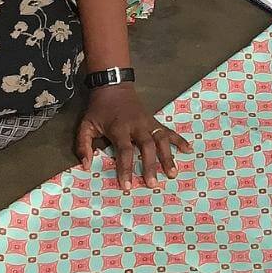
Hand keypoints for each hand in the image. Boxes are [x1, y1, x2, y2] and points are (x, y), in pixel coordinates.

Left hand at [74, 85, 191, 189]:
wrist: (113, 87)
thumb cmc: (99, 110)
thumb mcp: (85, 125)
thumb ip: (83, 146)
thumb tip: (86, 166)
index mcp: (119, 128)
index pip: (124, 151)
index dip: (126, 168)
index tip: (127, 185)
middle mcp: (137, 125)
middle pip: (146, 146)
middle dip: (150, 166)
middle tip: (153, 184)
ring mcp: (148, 122)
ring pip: (161, 139)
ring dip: (168, 156)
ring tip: (172, 173)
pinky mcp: (155, 120)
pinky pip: (168, 130)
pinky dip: (179, 139)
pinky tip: (188, 150)